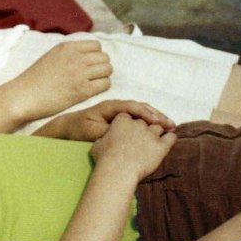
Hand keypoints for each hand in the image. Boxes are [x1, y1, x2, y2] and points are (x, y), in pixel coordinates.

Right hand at [13, 39, 113, 121]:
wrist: (25, 95)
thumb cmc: (35, 78)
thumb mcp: (52, 55)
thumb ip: (69, 52)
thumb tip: (87, 53)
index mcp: (67, 47)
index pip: (97, 45)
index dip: (96, 55)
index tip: (91, 63)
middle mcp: (76, 58)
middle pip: (105, 57)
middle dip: (101, 65)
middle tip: (94, 75)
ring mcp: (80, 74)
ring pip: (108, 69)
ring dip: (103, 76)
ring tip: (94, 82)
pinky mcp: (82, 90)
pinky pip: (105, 84)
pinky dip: (102, 86)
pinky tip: (92, 90)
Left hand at [42, 99, 173, 141]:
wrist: (69, 128)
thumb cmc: (79, 129)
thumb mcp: (90, 132)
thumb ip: (107, 131)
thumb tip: (123, 134)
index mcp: (110, 107)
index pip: (132, 107)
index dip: (146, 113)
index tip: (157, 122)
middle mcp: (117, 107)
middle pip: (141, 107)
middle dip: (157, 115)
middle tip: (171, 124)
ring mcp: (120, 113)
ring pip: (142, 113)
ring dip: (156, 119)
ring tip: (170, 126)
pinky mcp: (121, 120)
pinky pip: (138, 119)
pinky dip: (150, 123)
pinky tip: (159, 131)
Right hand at [88, 113, 175, 178]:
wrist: (118, 171)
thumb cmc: (105, 159)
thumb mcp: (98, 144)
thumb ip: (104, 138)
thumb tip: (104, 140)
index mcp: (122, 120)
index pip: (129, 116)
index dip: (129, 125)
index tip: (129, 132)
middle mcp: (138, 123)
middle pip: (145, 121)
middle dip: (144, 128)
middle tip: (143, 138)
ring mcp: (151, 134)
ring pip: (159, 126)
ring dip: (158, 131)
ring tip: (156, 140)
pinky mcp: (161, 145)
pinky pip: (171, 137)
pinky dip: (170, 138)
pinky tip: (168, 142)